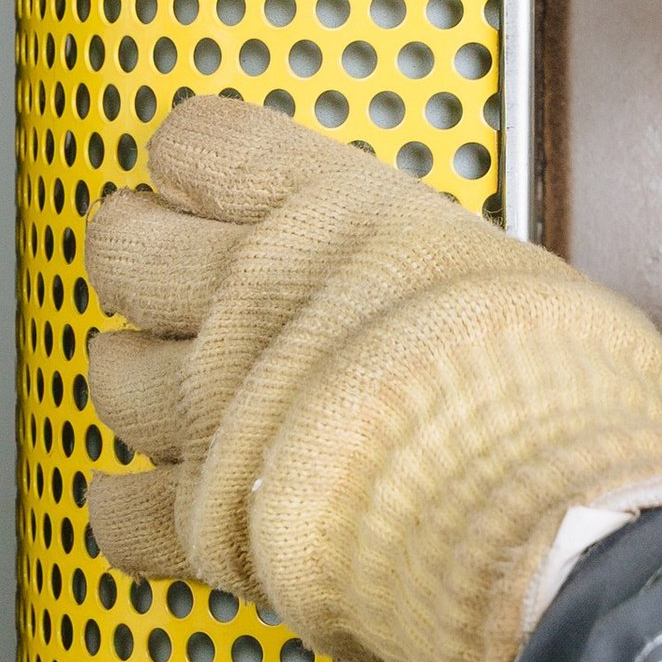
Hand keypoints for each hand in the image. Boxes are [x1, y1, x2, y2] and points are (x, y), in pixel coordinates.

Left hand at [81, 98, 661, 661]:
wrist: (530, 502)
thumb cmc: (551, 387)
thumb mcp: (511, 272)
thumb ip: (443, 275)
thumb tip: (458, 301)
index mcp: (331, 214)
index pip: (203, 146)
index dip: (191, 161)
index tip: (199, 177)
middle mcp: (253, 298)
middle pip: (124, 248)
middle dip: (135, 255)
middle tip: (155, 272)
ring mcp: (216, 405)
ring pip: (111, 375)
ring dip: (133, 380)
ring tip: (167, 387)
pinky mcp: (205, 515)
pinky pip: (119, 513)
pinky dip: (130, 512)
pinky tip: (153, 503)